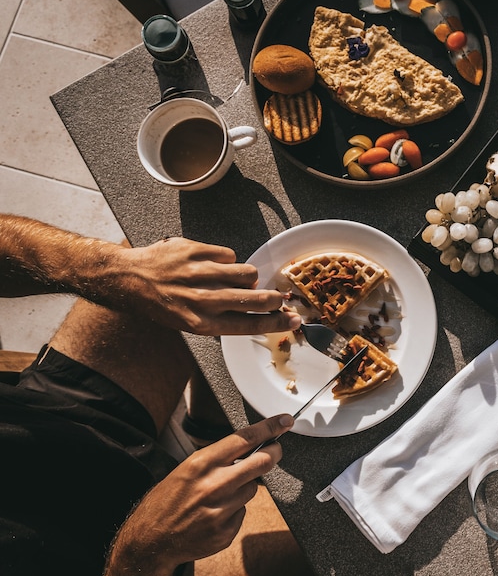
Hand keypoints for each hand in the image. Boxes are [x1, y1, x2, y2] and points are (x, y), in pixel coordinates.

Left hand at [111, 237, 299, 335]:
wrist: (128, 279)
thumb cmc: (161, 304)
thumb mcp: (190, 321)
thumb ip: (222, 317)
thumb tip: (258, 311)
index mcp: (201, 323)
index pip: (248, 325)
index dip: (275, 322)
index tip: (292, 320)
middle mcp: (201, 300)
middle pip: (254, 298)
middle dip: (272, 298)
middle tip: (277, 297)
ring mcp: (198, 273)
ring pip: (246, 272)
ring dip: (246, 276)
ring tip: (233, 279)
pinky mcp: (194, 251)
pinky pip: (228, 254)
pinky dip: (225, 260)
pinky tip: (212, 265)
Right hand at [128, 415, 292, 564]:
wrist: (151, 540)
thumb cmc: (167, 501)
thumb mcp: (186, 470)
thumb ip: (218, 459)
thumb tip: (250, 446)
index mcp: (202, 464)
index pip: (245, 439)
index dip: (270, 428)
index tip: (284, 422)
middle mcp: (214, 485)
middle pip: (262, 462)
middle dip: (274, 453)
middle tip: (274, 451)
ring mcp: (222, 510)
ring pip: (254, 489)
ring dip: (245, 487)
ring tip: (220, 495)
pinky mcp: (226, 531)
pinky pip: (243, 512)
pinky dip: (234, 511)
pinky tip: (214, 514)